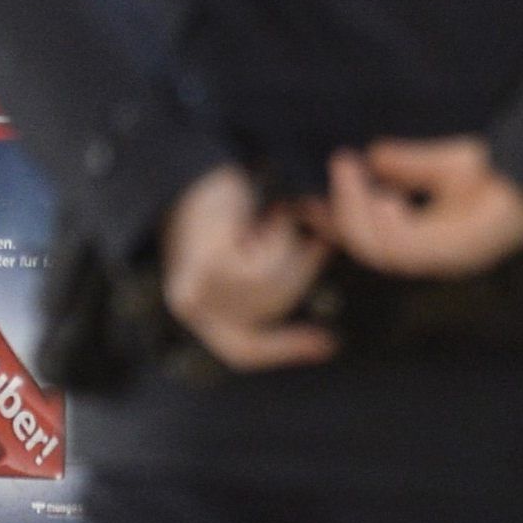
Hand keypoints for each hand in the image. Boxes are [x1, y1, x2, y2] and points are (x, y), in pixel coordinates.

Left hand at [162, 164, 331, 370]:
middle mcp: (192, 307)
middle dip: (302, 272)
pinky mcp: (212, 263)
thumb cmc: (224, 212)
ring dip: (293, 247)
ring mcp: (199, 287)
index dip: (288, 348)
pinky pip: (273, 262)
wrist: (194, 172)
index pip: (244, 350)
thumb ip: (266, 290)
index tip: (330, 343)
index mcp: (198, 313)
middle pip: (272, 310)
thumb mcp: (243, 260)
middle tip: (318, 240)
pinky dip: (282, 231)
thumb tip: (324, 332)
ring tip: (284, 218)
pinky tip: (272, 212)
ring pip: (276, 286)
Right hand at [323, 136, 522, 280]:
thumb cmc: (504, 175)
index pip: (369, 239)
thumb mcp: (444, 163)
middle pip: (368, 250)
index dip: (337, 220)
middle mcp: (432, 255)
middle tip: (338, 167)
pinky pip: (408, 249)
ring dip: (358, 212)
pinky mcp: (459, 253)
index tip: (310, 194)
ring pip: (380, 252)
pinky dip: (387, 226)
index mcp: (425, 241)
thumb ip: (407, 163)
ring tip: (353, 174)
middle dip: (342, 211)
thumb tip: (371, 155)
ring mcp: (446, 257)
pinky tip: (385, 197)